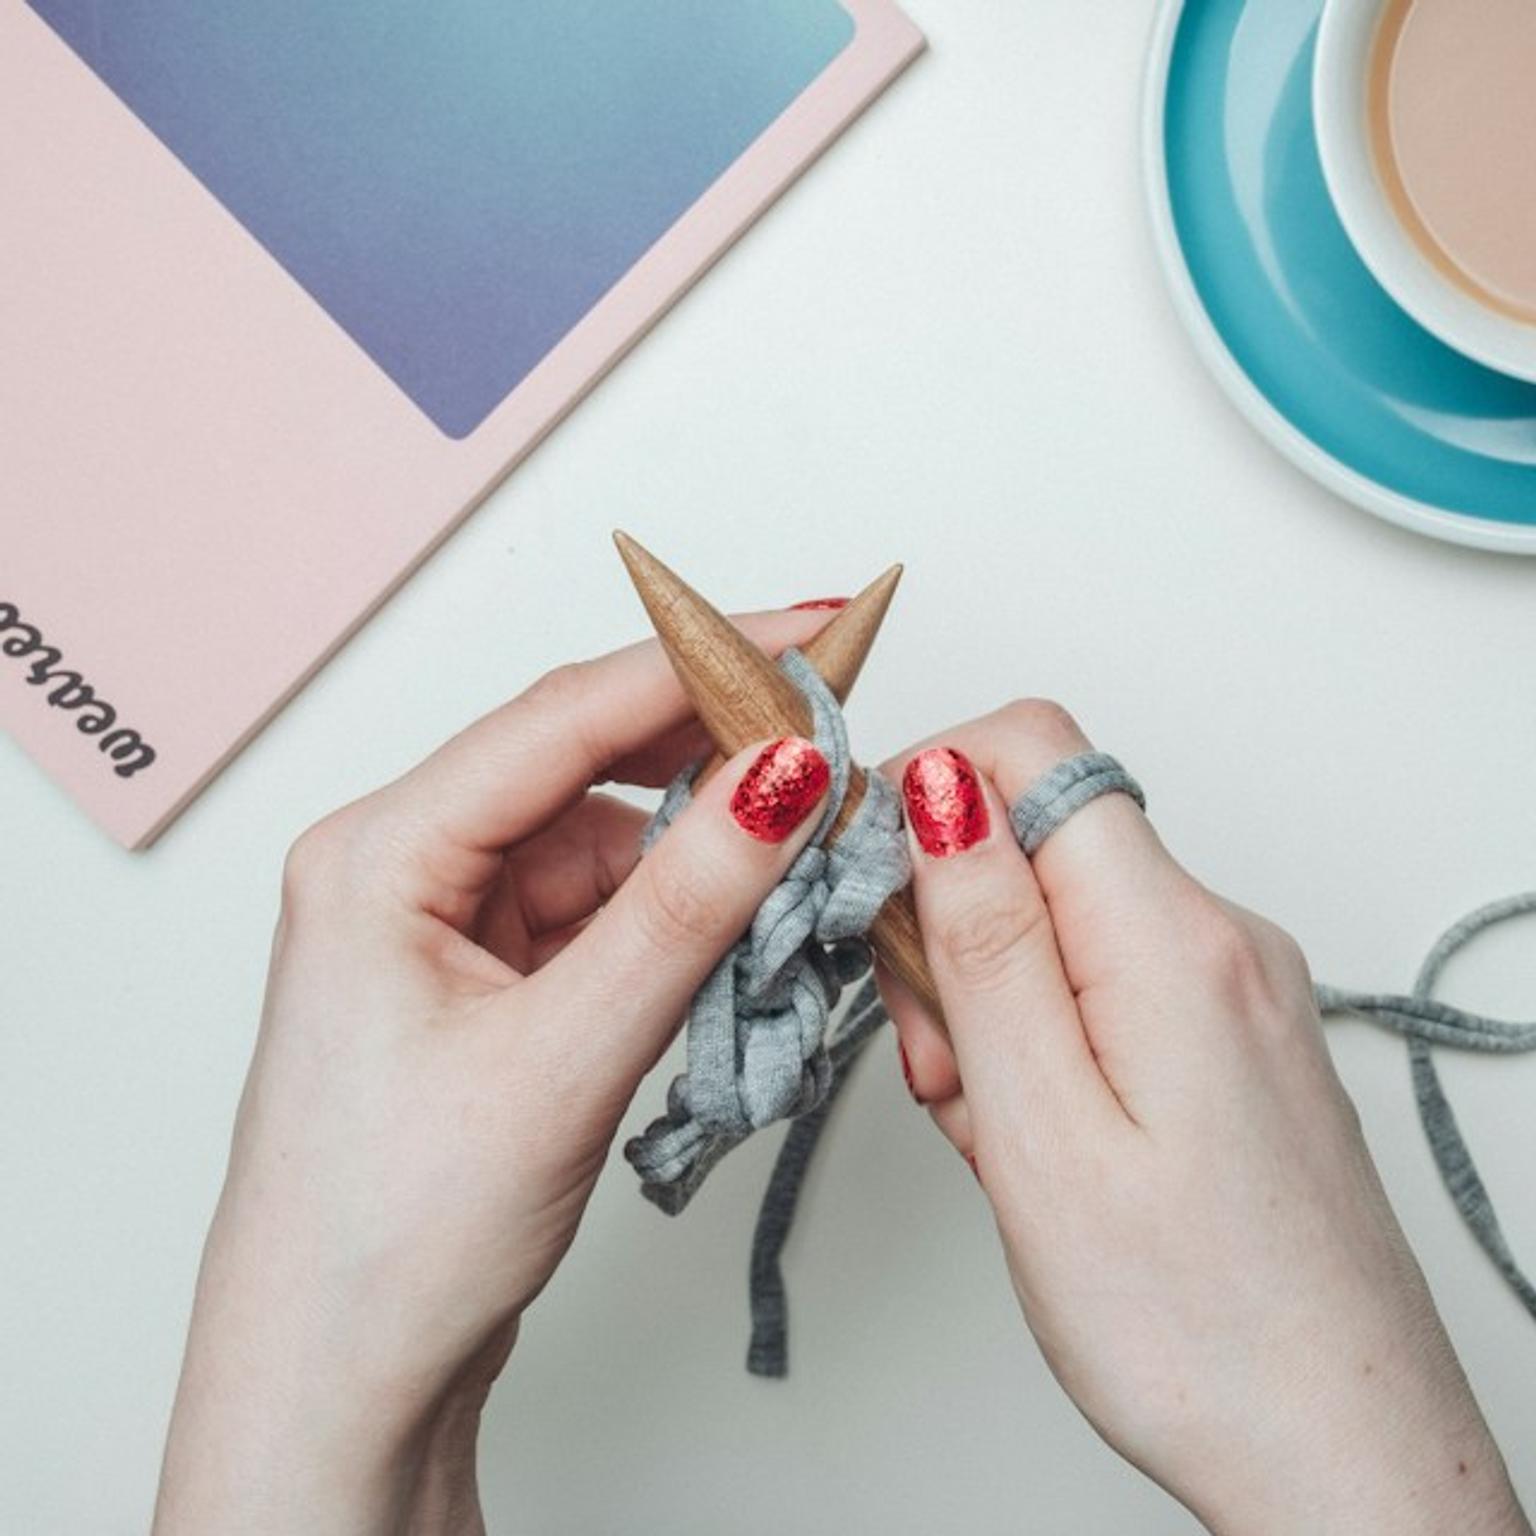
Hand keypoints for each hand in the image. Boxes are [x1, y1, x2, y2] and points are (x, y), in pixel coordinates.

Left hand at [153, 609, 837, 1535]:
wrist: (341, 1378)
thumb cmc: (392, 1234)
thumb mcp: (562, 1055)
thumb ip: (684, 909)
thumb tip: (782, 779)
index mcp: (375, 855)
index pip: (561, 718)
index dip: (698, 663)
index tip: (810, 631)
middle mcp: (399, 868)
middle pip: (579, 765)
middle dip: (705, 749)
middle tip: (825, 732)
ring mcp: (442, 923)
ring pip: (600, 839)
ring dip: (696, 846)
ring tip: (793, 857)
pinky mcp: (484, 977)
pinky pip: (597, 906)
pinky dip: (671, 909)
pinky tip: (730, 925)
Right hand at [880, 701, 1530, 1535]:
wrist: (1342, 1458)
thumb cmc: (1196, 1328)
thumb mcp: (1043, 1132)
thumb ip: (985, 941)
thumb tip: (943, 784)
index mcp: (1172, 941)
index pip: (1032, 748)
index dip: (926, 786)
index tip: (868, 888)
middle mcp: (1220, 939)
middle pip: (1035, 840)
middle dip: (949, 932)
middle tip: (944, 1071)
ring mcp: (1234, 988)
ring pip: (1057, 921)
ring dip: (989, 1005)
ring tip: (997, 1136)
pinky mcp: (1231, 1037)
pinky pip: (1101, 985)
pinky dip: (1042, 1044)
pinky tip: (1043, 1145)